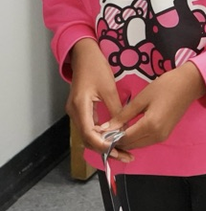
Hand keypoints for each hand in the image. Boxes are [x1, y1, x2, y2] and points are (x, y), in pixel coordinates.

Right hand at [66, 38, 126, 159]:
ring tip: (122, 151)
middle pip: (88, 139)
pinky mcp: (80, 111)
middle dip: (105, 149)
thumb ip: (115, 110)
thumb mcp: (109, 88)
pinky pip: (89, 128)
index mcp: (80, 106)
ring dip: (104, 144)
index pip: (89, 133)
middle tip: (125, 155)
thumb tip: (124, 129)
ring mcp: (76, 112)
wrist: (84, 55)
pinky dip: (101, 136)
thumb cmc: (97, 68)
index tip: (118, 150)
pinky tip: (114, 139)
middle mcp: (74, 112)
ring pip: (88, 135)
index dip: (102, 144)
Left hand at [100, 62, 205, 152]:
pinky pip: (145, 141)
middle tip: (104, 130)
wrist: (189, 84)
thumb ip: (124, 115)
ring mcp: (162, 137)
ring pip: (137, 145)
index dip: (110, 137)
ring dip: (125, 140)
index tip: (99, 131)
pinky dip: (135, 138)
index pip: (124, 139)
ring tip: (113, 129)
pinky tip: (127, 128)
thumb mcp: (141, 98)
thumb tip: (107, 128)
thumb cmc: (165, 86)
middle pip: (130, 145)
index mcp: (150, 126)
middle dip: (116, 141)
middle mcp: (156, 136)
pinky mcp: (164, 134)